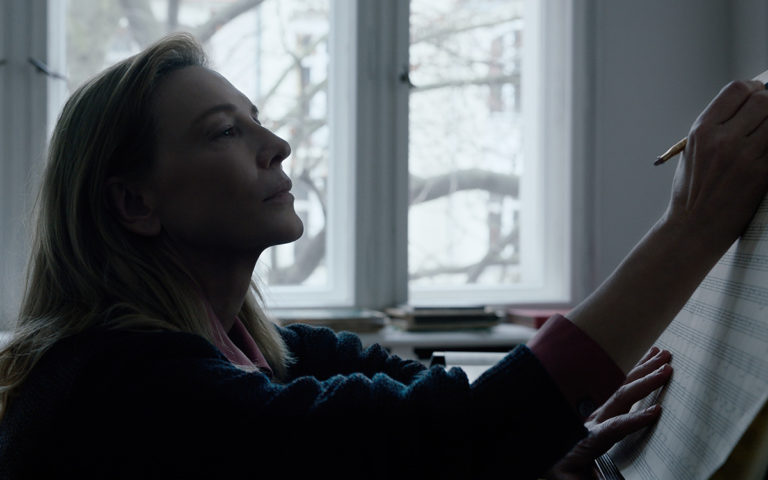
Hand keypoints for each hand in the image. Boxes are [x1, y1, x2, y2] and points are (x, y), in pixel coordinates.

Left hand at [543, 346, 672, 479]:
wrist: (540, 453)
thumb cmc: (560, 468)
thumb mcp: (570, 478)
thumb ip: (587, 479)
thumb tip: (604, 479)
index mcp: (590, 439)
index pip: (614, 427)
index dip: (634, 420)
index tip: (656, 412)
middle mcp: (594, 420)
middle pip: (621, 397)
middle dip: (645, 382)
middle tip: (668, 369)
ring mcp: (596, 411)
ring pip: (621, 385)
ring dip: (642, 369)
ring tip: (663, 354)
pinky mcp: (599, 408)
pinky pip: (618, 385)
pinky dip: (633, 370)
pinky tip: (646, 358)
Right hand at [666, 80, 767, 251]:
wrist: (694, 227)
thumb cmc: (692, 189)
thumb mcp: (692, 151)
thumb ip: (717, 125)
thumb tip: (751, 102)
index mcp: (702, 131)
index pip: (738, 89)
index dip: (753, 88)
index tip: (756, 95)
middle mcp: (722, 141)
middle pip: (763, 101)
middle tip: (765, 116)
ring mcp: (744, 157)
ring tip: (763, 136)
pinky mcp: (762, 174)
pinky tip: (765, 150)